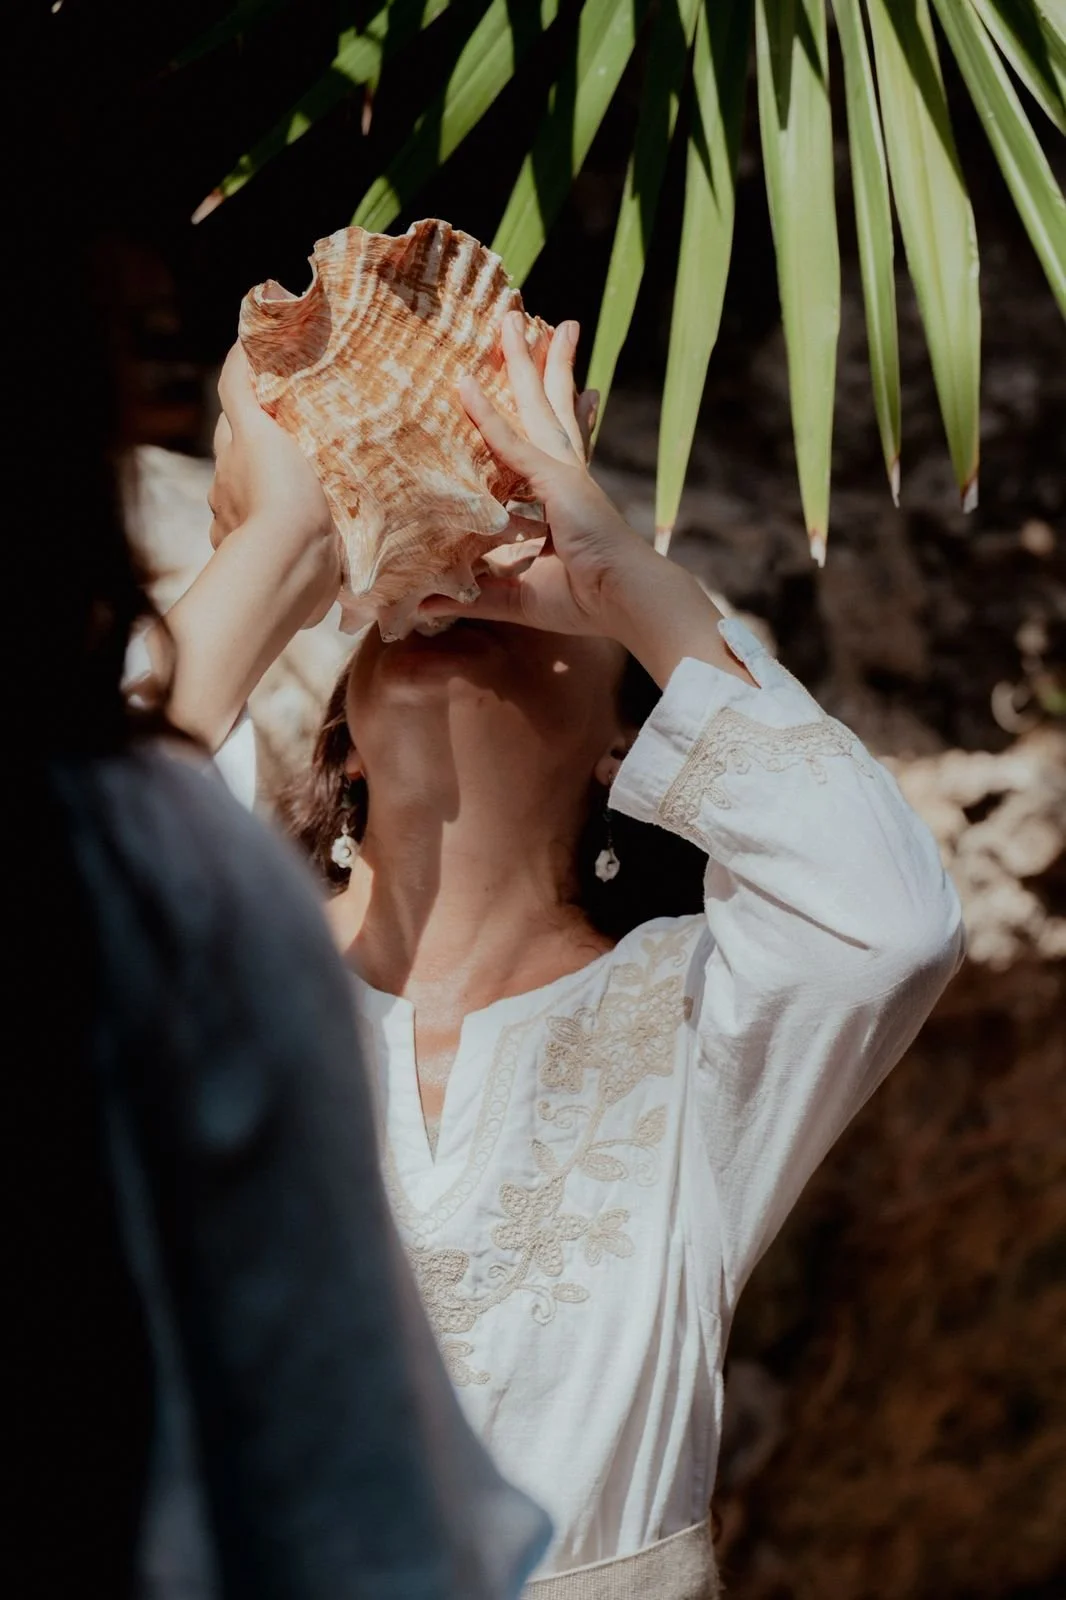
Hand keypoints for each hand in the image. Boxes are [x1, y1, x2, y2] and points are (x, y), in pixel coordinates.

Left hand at [419, 314, 654, 639]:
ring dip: (520, 361)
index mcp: (569, 496)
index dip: (569, 409)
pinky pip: (510, 441)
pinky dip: (484, 415)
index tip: (582, 386)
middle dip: (545, 363)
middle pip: (552, 405)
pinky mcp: (555, 481)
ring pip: (535, 404)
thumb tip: (423, 607)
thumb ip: (473, 595)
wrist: (628, 601)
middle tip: (535, 323)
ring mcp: (563, 471)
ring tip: (511, 320)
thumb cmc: (586, 600)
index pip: (563, 442)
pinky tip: (464, 383)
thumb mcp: (517, 595)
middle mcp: (569, 473)